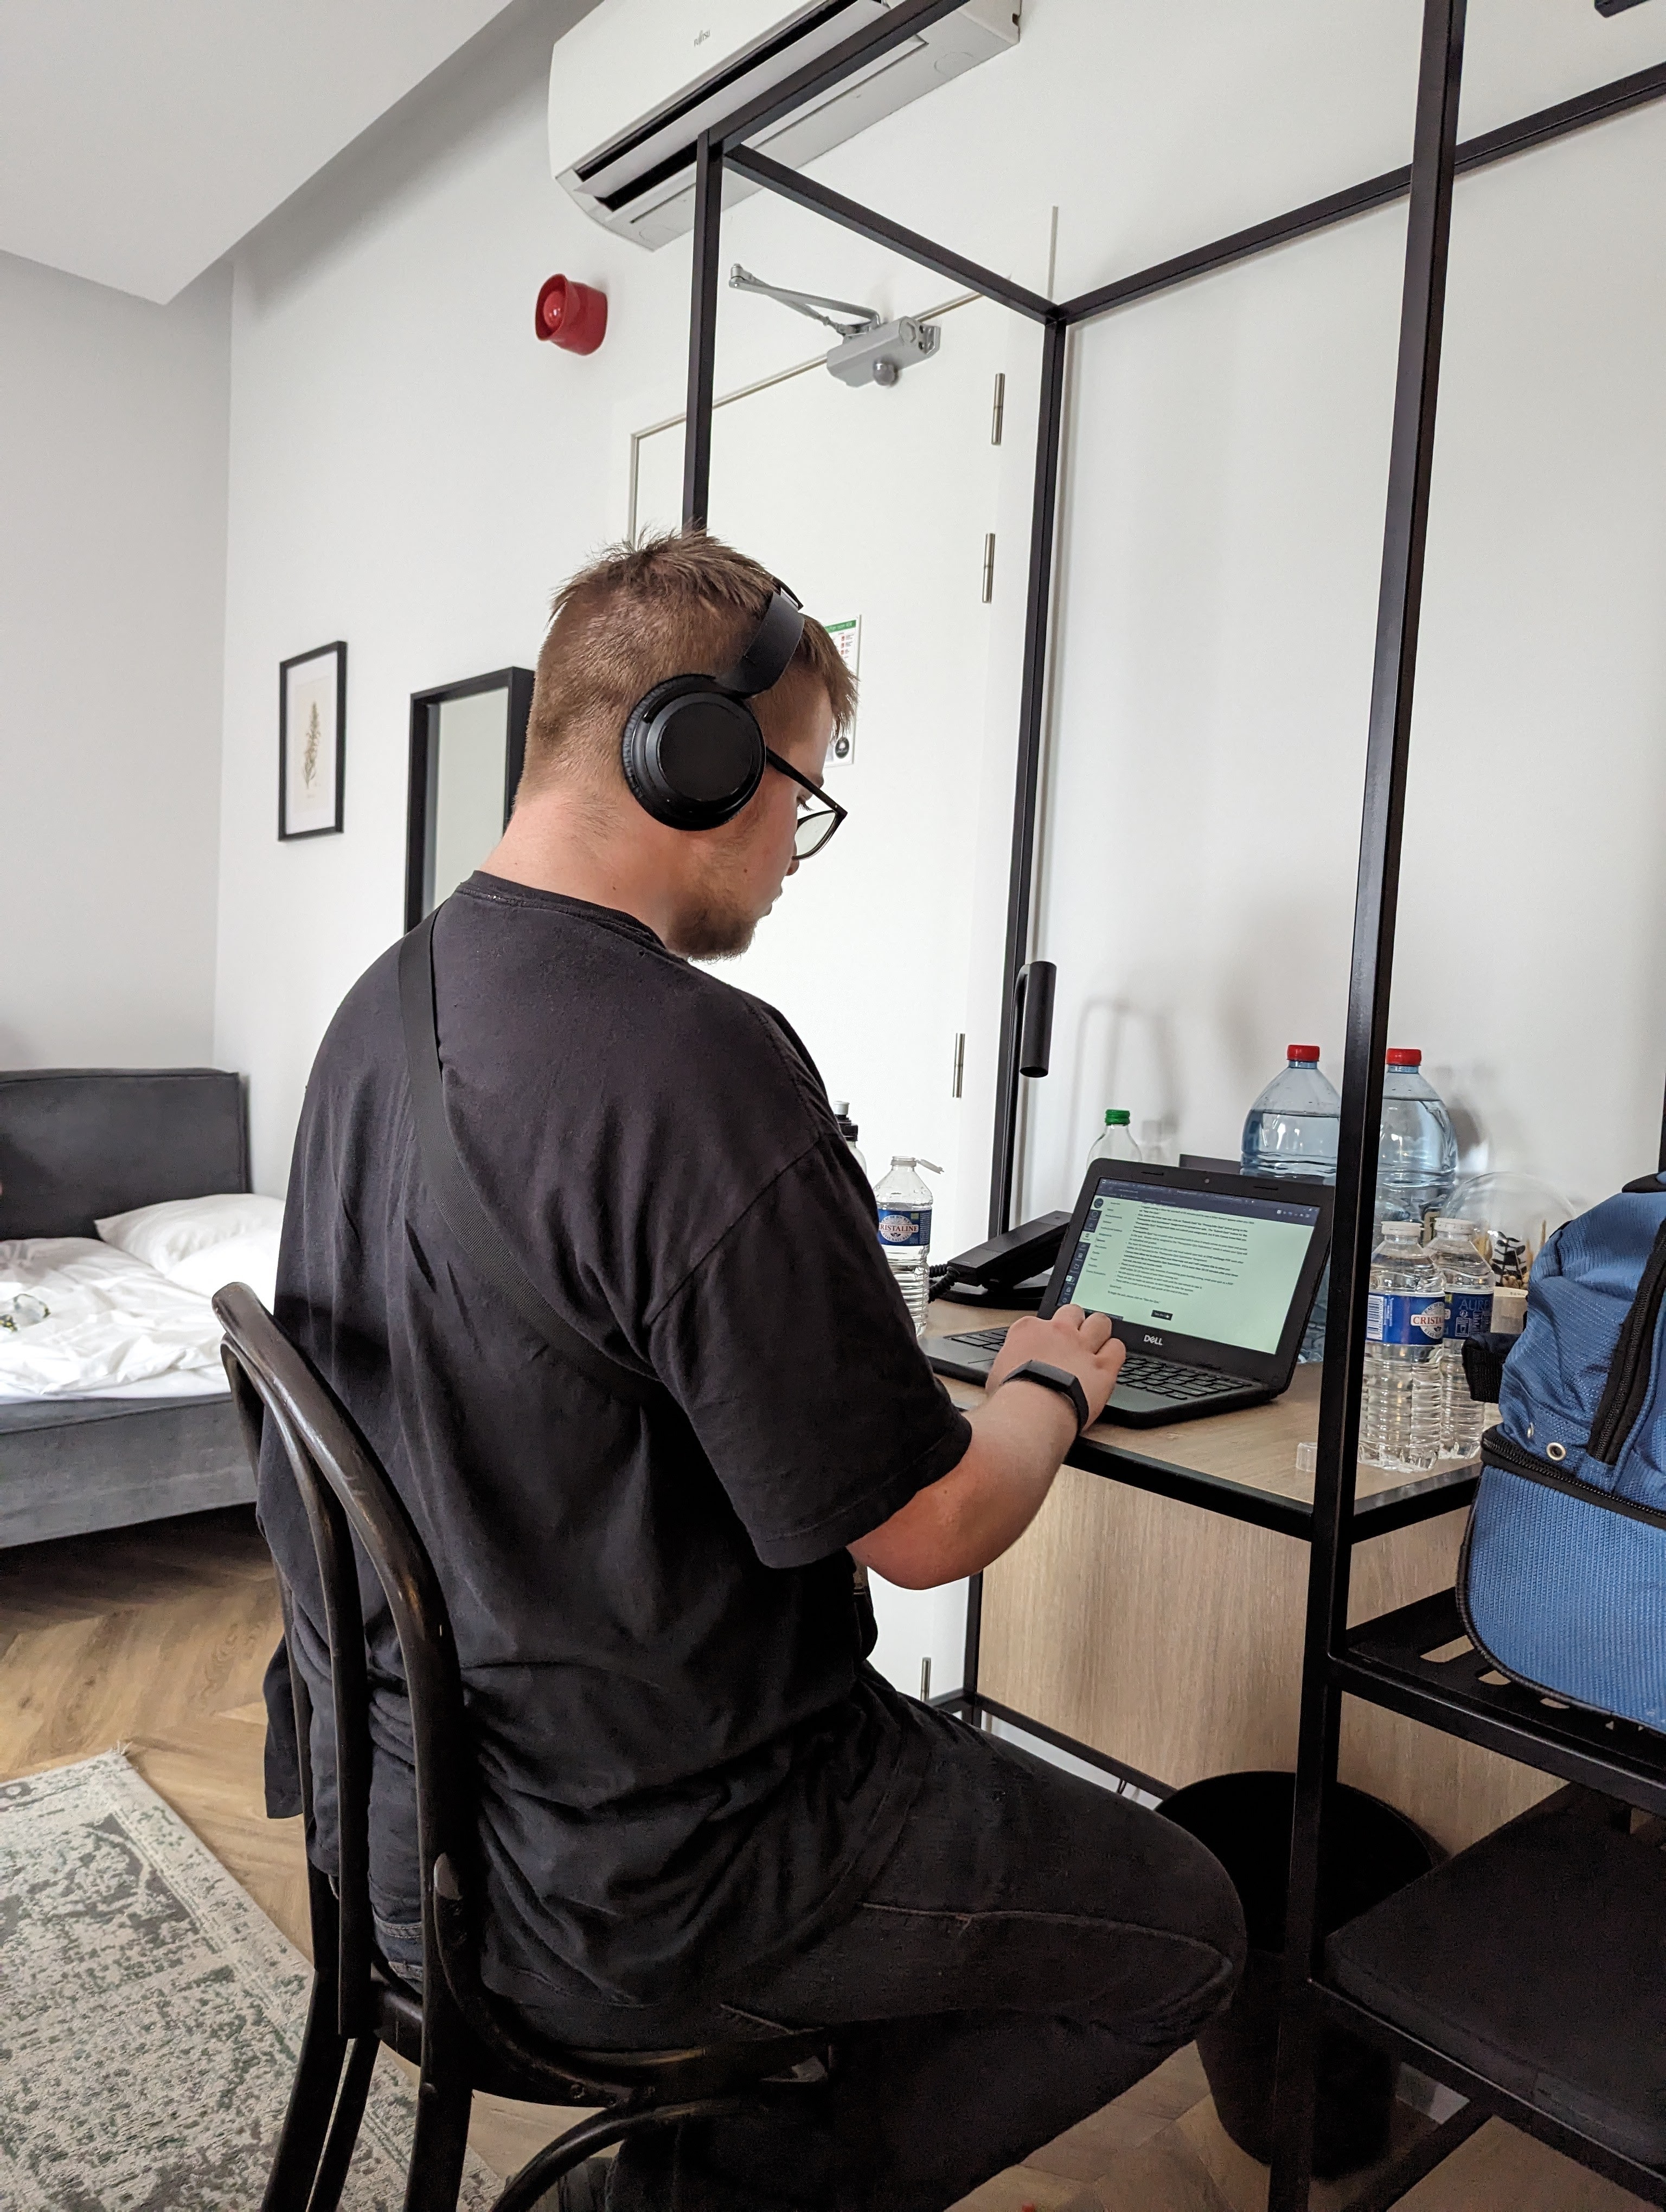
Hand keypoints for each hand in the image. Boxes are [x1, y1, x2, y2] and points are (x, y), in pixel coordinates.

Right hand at [986, 1304, 1125, 1430]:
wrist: (1033, 1411)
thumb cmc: (1012, 1397)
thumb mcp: (997, 1373)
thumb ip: (1007, 1364)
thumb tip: (1006, 1372)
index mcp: (1029, 1330)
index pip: (1039, 1320)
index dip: (1044, 1333)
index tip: (1044, 1345)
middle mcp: (1058, 1332)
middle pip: (1073, 1311)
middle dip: (1075, 1321)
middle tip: (1074, 1338)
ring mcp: (1083, 1347)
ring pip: (1101, 1322)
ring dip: (1099, 1331)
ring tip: (1096, 1345)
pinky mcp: (1103, 1367)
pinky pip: (1117, 1349)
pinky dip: (1114, 1352)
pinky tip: (1109, 1361)